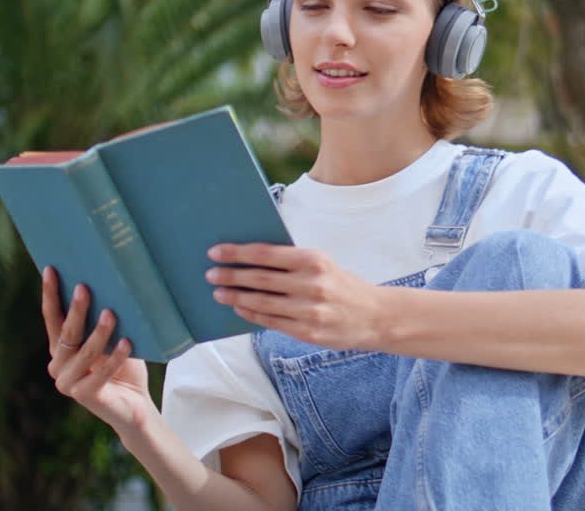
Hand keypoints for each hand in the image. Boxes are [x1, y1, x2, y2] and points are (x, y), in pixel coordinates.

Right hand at [41, 267, 155, 437]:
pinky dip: (115, 358)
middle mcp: (58, 365)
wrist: (135, 405)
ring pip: (83, 352)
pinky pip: (101, 373)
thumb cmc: (124, 366)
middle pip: (66, 333)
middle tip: (84, 287)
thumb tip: (108, 286)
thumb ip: (102, 321)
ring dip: (99, 333)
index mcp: (61, 348)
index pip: (52, 318)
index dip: (51, 294)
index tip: (51, 270)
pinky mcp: (84, 396)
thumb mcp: (112, 339)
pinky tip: (127, 343)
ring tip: (112, 314)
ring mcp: (67, 383)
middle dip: (76, 309)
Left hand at [206, 244, 387, 350]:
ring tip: (219, 293)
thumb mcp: (323, 264)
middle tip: (210, 274)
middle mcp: (311, 284)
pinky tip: (239, 309)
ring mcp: (308, 311)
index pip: (266, 254)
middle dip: (231, 276)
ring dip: (236, 298)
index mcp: (314, 260)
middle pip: (260, 279)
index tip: (215, 252)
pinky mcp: (307, 332)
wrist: (374, 316)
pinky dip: (252, 315)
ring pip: (261, 303)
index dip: (237, 253)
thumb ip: (291, 261)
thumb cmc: (342, 285)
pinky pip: (271, 322)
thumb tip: (249, 258)